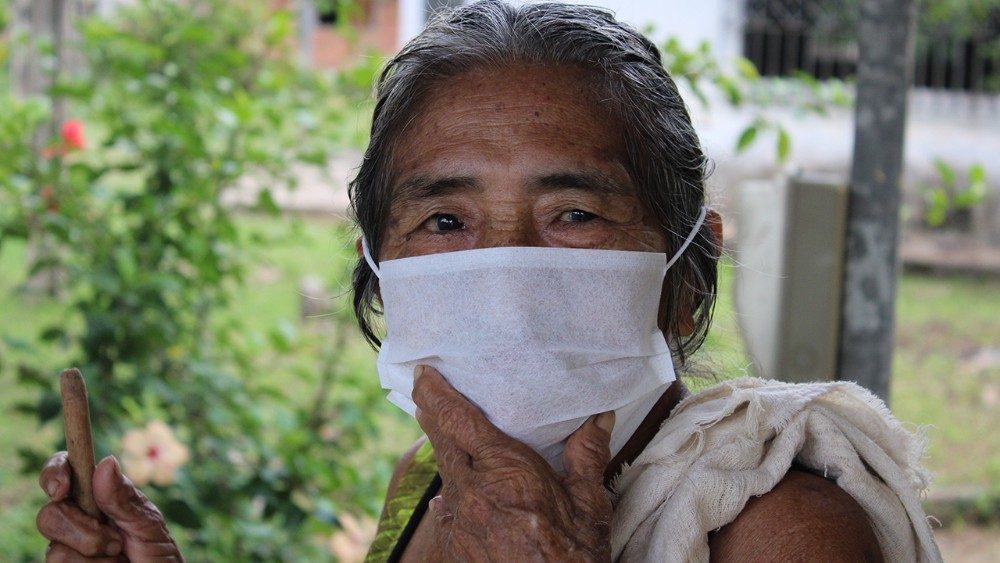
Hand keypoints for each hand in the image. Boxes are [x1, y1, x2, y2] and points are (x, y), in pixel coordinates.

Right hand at [36, 452, 182, 561]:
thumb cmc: (157, 552)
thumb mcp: (148, 523)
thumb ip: (124, 498)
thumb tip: (106, 462)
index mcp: (95, 498)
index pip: (63, 473)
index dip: (54, 473)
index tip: (61, 489)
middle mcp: (75, 521)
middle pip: (49, 516)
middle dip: (82, 530)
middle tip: (116, 541)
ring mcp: (67, 549)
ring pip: (55, 551)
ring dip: (94, 556)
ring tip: (120, 557)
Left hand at [412, 365, 613, 561]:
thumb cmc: (572, 560)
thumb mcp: (590, 507)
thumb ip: (587, 456)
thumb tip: (598, 417)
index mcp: (504, 472)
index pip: (457, 420)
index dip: (435, 393)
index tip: (423, 372)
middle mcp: (472, 492)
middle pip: (440, 441)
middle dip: (431, 413)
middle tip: (426, 391)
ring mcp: (460, 522)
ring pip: (444, 475)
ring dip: (444, 453)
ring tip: (449, 436)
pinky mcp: (456, 546)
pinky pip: (448, 509)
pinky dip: (453, 493)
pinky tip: (462, 493)